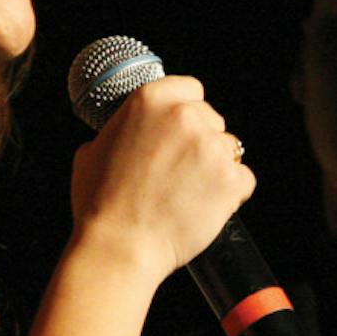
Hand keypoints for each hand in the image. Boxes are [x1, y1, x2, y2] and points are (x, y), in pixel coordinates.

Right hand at [69, 75, 254, 282]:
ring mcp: (211, 147)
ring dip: (215, 166)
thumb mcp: (93, 151)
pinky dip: (230, 193)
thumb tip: (127, 132)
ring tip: (189, 193)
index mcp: (150, 99)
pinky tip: (205, 206)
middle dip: (201, 141)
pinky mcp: (231, 178)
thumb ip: (119, 131)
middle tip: (181, 170)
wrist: (120, 247)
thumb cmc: (100, 205)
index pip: (190, 88)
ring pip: (230, 148)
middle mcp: (185, 116)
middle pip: (212, 118)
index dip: (187, 109)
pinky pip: (243, 179)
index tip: (182, 128)